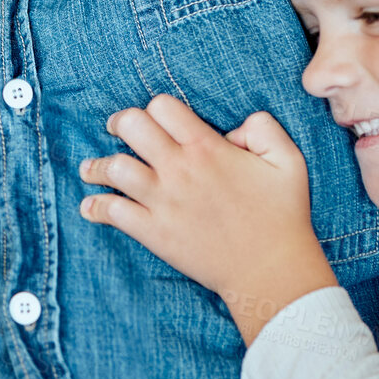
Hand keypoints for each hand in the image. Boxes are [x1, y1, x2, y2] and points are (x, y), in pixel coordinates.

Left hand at [79, 94, 334, 343]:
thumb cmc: (282, 215)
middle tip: (117, 131)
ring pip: (114, 168)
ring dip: (98, 166)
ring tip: (91, 169)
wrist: (272, 271)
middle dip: (119, 124)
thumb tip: (235, 127)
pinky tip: (90, 206)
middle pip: (131, 127)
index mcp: (207, 147)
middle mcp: (179, 169)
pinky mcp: (154, 232)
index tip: (151, 119)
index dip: (155, 108)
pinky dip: (96, 208)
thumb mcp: (288, 160)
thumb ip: (264, 128)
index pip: (162, 107)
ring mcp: (163, 201)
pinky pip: (114, 213)